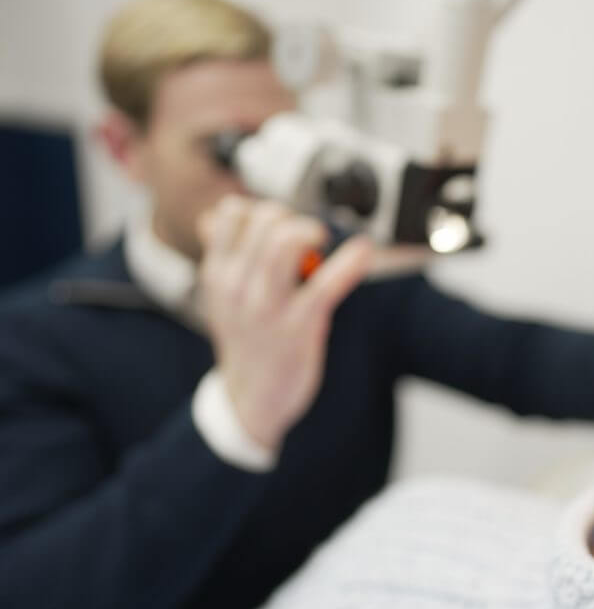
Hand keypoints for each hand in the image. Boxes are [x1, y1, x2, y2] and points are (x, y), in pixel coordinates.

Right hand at [197, 196, 372, 451]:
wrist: (252, 399)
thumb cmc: (248, 341)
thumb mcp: (224, 299)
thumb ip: (224, 257)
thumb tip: (214, 218)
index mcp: (218, 274)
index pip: (231, 214)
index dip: (261, 208)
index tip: (279, 221)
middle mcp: (237, 286)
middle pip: (265, 221)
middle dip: (293, 218)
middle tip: (308, 234)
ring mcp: (266, 306)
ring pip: (287, 242)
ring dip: (312, 231)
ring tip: (323, 240)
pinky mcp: (298, 324)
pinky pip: (327, 283)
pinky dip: (351, 262)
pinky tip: (363, 253)